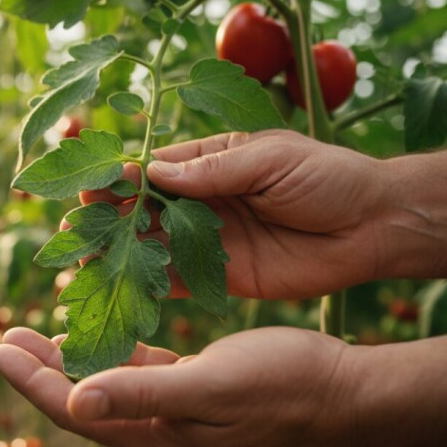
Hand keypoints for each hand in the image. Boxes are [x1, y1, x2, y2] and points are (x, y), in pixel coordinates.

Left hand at [0, 326, 351, 446]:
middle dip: (39, 369)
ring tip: (36, 332)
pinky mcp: (189, 383)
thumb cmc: (276, 385)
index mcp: (152, 433)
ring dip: (70, 357)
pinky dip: (111, 348)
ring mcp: (171, 408)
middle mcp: (155, 426)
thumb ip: (141, 393)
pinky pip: (135, 368)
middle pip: (80, 397)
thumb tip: (76, 400)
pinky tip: (98, 328)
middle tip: (4, 337)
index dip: (32, 381)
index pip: (74, 408)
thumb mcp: (206, 387)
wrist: (334, 387)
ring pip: (104, 381)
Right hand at [79, 130, 385, 298]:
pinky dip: (149, 282)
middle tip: (75, 224)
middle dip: (110, 215)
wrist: (370, 228)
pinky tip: (120, 287)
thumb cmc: (326, 178)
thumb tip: (155, 174)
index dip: (123, 176)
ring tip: (84, 257)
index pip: (157, 169)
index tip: (91, 183)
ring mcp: (209, 240)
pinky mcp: (221, 276)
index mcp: (213, 162)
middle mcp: (203, 201)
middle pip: (145, 208)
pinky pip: (178, 278)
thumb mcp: (271, 160)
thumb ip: (215, 170)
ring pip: (153, 244)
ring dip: (119, 250)